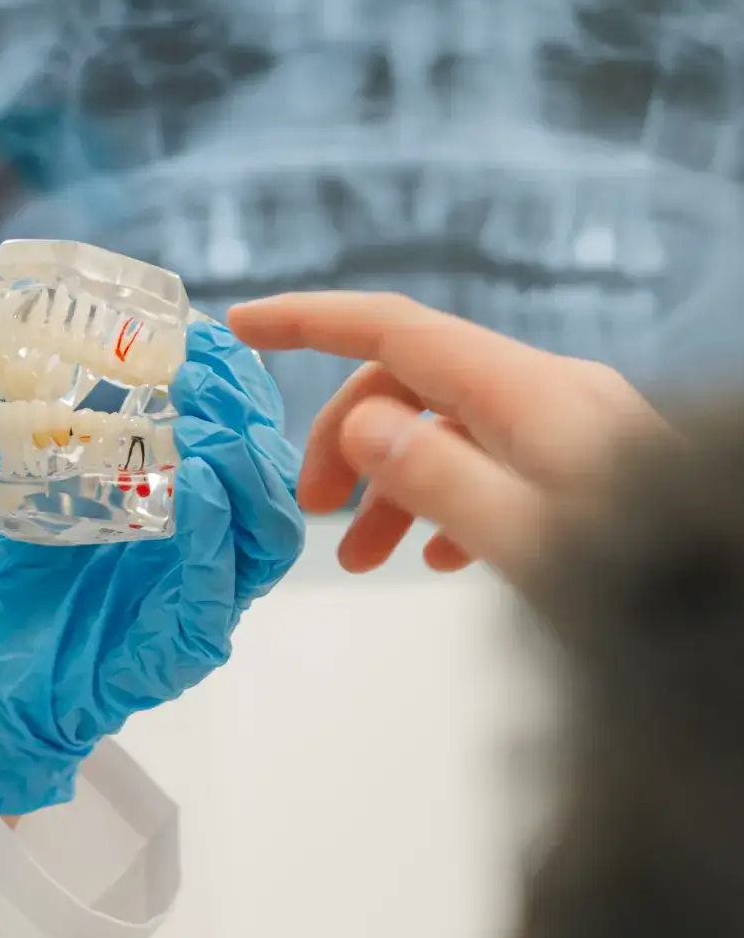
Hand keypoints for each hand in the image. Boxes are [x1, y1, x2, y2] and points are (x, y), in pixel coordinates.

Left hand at [0, 311, 304, 815]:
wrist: (3, 684)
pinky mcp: (191, 644)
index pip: (239, 432)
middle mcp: (215, 547)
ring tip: (208, 418)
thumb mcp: (23, 483)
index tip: (201, 330)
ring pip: (267, 530)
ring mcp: (212, 598)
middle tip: (206, 364)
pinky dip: (217, 534)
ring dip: (245, 467)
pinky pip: (222, 587)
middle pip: (267, 472)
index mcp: (194, 505)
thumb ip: (9, 409)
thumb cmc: (31, 588)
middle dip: (244, 411)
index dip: (231, 380)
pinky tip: (202, 488)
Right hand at [228, 292, 668, 580]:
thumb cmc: (638, 581)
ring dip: (390, 484)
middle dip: (347, 439)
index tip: (242, 326)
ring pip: (446, 428)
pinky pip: (488, 460)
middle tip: (311, 515)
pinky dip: (444, 499)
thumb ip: (436, 478)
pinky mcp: (581, 465)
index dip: (311, 322)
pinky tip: (438, 558)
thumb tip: (362, 426)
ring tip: (360, 561)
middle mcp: (545, 392)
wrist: (723, 616)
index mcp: (526, 393)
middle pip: (412, 384)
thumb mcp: (523, 538)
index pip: (396, 329)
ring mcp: (567, 426)